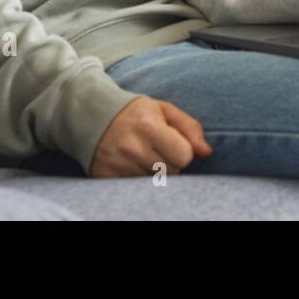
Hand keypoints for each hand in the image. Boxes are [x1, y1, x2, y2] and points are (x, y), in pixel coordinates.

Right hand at [87, 96, 212, 177]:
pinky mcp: (107, 178)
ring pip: (156, 182)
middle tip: (157, 147)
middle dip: (170, 161)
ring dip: (156, 171)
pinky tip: (133, 164)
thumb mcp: (164, 110)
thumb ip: (189, 127)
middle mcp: (132, 148)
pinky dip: (140, 178)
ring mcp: (118, 165)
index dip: (184, 150)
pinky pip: (138, 188)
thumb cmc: (136, 113)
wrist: (92, 116)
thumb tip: (207, 152)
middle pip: (172, 171)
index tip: (174, 142)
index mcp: (148, 127)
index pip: (184, 156)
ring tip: (144, 154)